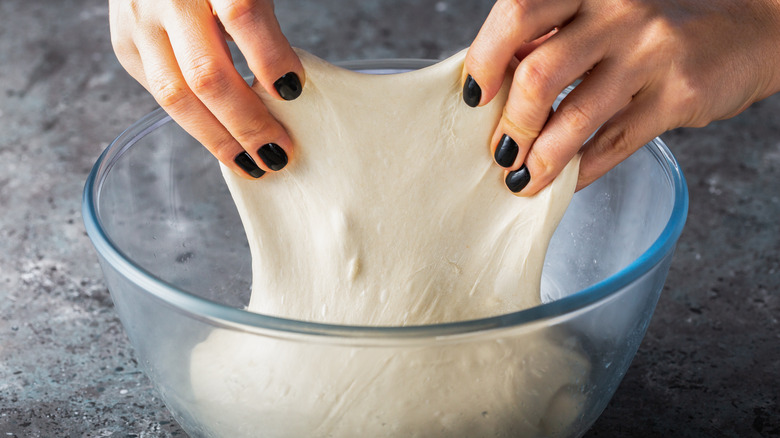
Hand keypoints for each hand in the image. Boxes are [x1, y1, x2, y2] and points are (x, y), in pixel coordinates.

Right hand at [109, 0, 302, 178]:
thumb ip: (261, 25)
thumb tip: (286, 88)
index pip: (241, 14)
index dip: (269, 57)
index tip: (293, 90)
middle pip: (205, 72)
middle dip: (246, 122)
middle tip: (277, 152)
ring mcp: (137, 23)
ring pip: (175, 96)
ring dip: (218, 139)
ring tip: (250, 164)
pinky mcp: (124, 45)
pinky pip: (162, 96)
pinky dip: (197, 123)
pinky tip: (223, 140)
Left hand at [464, 0, 779, 194]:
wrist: (750, 25)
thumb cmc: (657, 23)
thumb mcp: (604, 11)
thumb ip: (553, 36)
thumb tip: (494, 79)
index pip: (518, 13)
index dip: (484, 58)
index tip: (472, 96)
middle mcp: (619, 11)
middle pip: (539, 73)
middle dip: (511, 124)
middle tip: (500, 150)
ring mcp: (651, 53)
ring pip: (575, 118)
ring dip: (540, 160)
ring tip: (522, 180)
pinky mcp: (678, 96)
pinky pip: (614, 145)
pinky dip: (581, 170)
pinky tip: (564, 182)